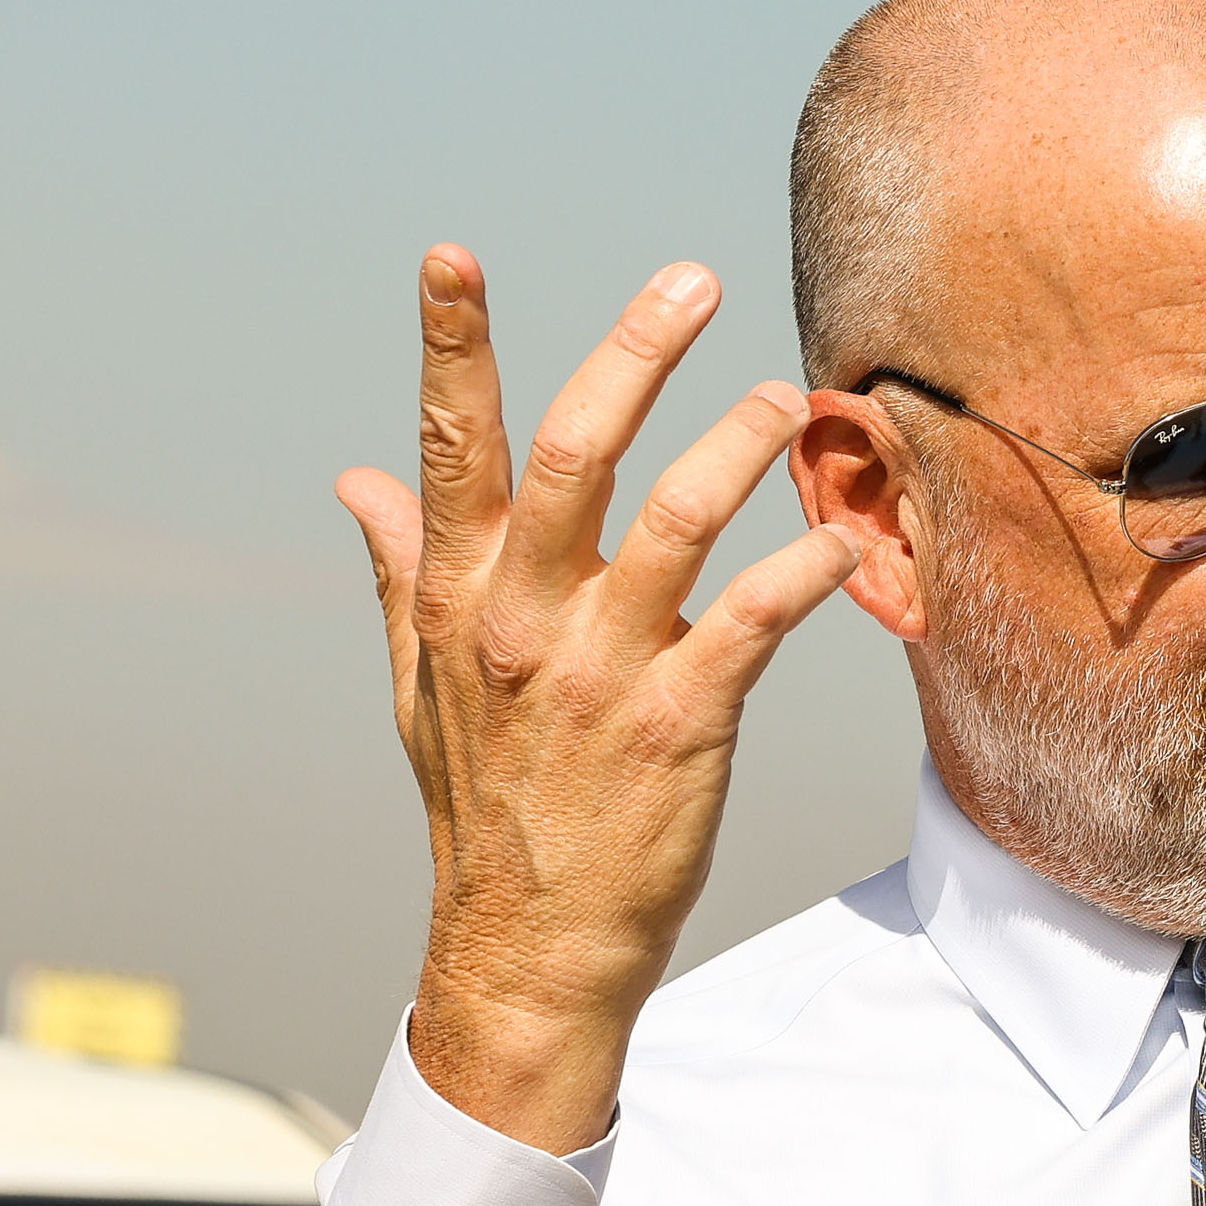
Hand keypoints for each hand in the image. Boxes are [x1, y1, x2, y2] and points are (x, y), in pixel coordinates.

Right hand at [342, 250, 858, 1154]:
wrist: (528, 945)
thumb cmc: (485, 804)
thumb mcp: (418, 686)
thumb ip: (400, 571)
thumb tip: (357, 478)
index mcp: (456, 598)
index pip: (450, 446)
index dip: (451, 348)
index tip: (453, 260)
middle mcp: (522, 619)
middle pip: (575, 453)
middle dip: (633, 354)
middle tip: (691, 282)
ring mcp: (601, 670)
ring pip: (679, 520)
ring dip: (743, 446)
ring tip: (791, 398)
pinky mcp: (680, 723)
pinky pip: (754, 621)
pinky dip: (807, 572)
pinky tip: (847, 544)